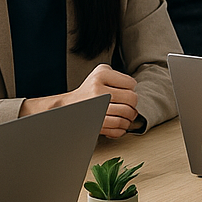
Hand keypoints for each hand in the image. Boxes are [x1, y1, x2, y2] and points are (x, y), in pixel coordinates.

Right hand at [22, 63, 138, 138]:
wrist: (67, 106)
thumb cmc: (88, 90)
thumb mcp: (100, 72)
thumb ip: (117, 75)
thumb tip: (133, 88)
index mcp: (101, 76)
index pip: (131, 84)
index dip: (131, 88)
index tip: (124, 92)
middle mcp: (98, 91)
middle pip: (131, 99)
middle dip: (133, 104)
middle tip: (129, 106)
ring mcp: (97, 108)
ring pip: (127, 114)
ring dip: (130, 117)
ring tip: (126, 116)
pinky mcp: (96, 123)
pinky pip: (119, 128)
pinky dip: (122, 128)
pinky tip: (119, 124)